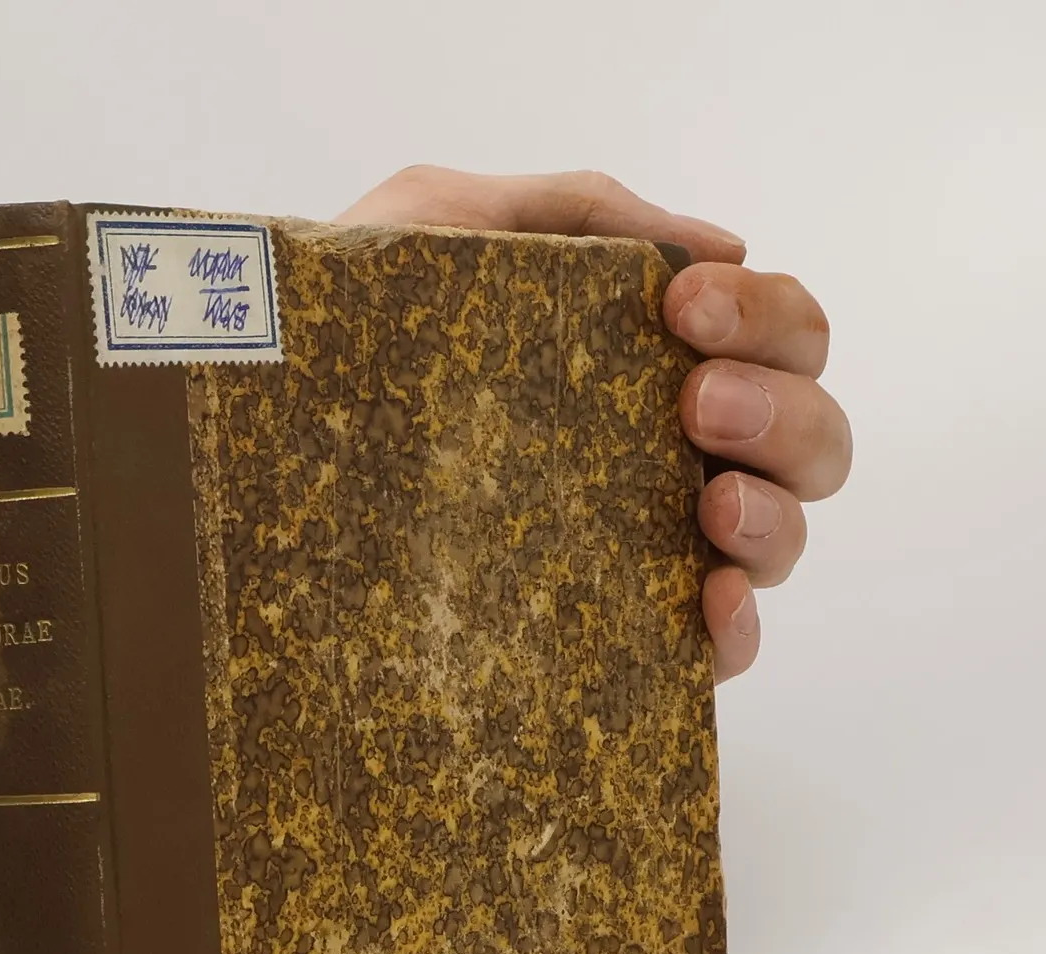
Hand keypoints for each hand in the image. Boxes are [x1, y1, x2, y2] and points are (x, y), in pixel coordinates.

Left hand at [336, 166, 850, 679]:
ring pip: (783, 537)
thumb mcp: (438, 228)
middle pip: (810, 434)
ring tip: (709, 501)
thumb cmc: (343, 344)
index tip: (678, 304)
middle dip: (780, 405)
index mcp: (648, 365)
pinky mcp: (617, 646)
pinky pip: (721, 651)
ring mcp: (647, 556)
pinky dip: (739, 624)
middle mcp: (666, 461)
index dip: (762, 313)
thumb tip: (719, 241)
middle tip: (691, 400)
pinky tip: (707, 599)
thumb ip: (571, 211)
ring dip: (774, 508)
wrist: (235, 457)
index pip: (775, 334)